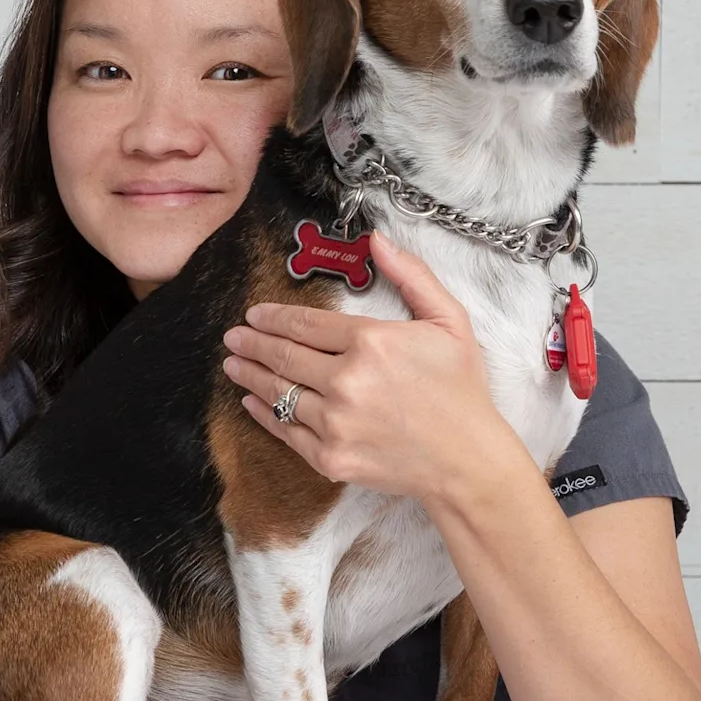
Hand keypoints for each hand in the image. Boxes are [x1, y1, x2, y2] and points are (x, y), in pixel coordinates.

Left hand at [220, 229, 511, 503]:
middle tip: (233, 336)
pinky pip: (286, 431)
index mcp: (371, 342)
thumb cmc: (461, 390)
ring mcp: (335, 422)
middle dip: (252, 343)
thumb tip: (377, 240)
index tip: (255, 314)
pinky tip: (251, 402)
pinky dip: (264, 414)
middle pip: (284, 356)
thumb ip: (412, 276)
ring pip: (278, 392)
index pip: (306, 323)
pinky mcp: (330, 457)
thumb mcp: (449, 321)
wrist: (468, 461)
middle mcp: (346, 381)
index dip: (274, 317)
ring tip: (232, 364)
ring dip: (249, 375)